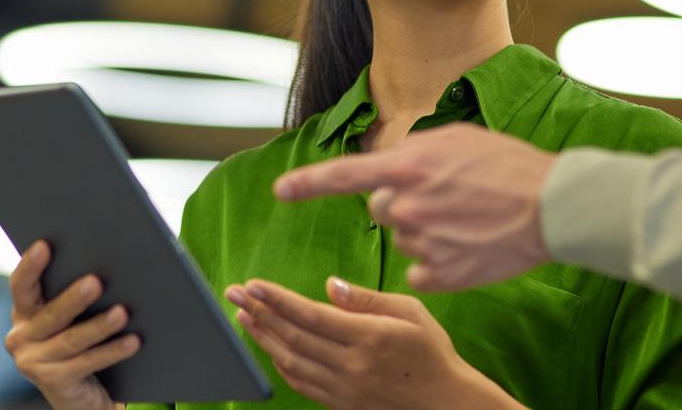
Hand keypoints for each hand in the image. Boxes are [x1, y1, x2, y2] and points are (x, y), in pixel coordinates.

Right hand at [5, 241, 139, 409]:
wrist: (84, 396)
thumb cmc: (83, 344)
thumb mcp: (74, 317)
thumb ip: (77, 294)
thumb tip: (106, 265)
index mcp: (24, 312)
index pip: (21, 285)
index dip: (30, 266)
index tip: (44, 245)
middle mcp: (21, 337)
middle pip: (51, 314)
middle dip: (74, 298)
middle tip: (96, 282)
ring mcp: (33, 363)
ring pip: (71, 340)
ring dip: (99, 326)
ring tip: (122, 313)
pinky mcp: (52, 383)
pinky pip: (86, 363)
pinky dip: (111, 351)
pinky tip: (132, 341)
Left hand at [226, 277, 523, 409]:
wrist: (447, 404)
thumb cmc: (432, 353)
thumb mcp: (410, 313)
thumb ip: (367, 299)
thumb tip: (330, 286)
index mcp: (368, 337)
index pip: (310, 314)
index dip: (277, 299)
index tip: (253, 284)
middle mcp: (351, 365)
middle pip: (293, 336)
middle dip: (259, 311)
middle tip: (234, 293)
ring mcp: (344, 389)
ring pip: (291, 361)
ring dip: (262, 337)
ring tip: (244, 316)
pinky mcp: (341, 405)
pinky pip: (301, 384)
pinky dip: (280, 363)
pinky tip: (269, 347)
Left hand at [273, 123, 554, 290]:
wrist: (554, 206)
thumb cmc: (509, 166)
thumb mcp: (457, 138)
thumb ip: (413, 151)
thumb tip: (389, 163)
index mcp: (407, 168)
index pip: (342, 175)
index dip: (307, 183)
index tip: (281, 191)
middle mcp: (407, 207)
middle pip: (380, 209)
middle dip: (403, 202)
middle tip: (446, 197)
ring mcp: (423, 244)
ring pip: (402, 238)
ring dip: (424, 230)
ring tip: (467, 218)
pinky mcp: (441, 276)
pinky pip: (420, 270)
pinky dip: (438, 262)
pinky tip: (467, 246)